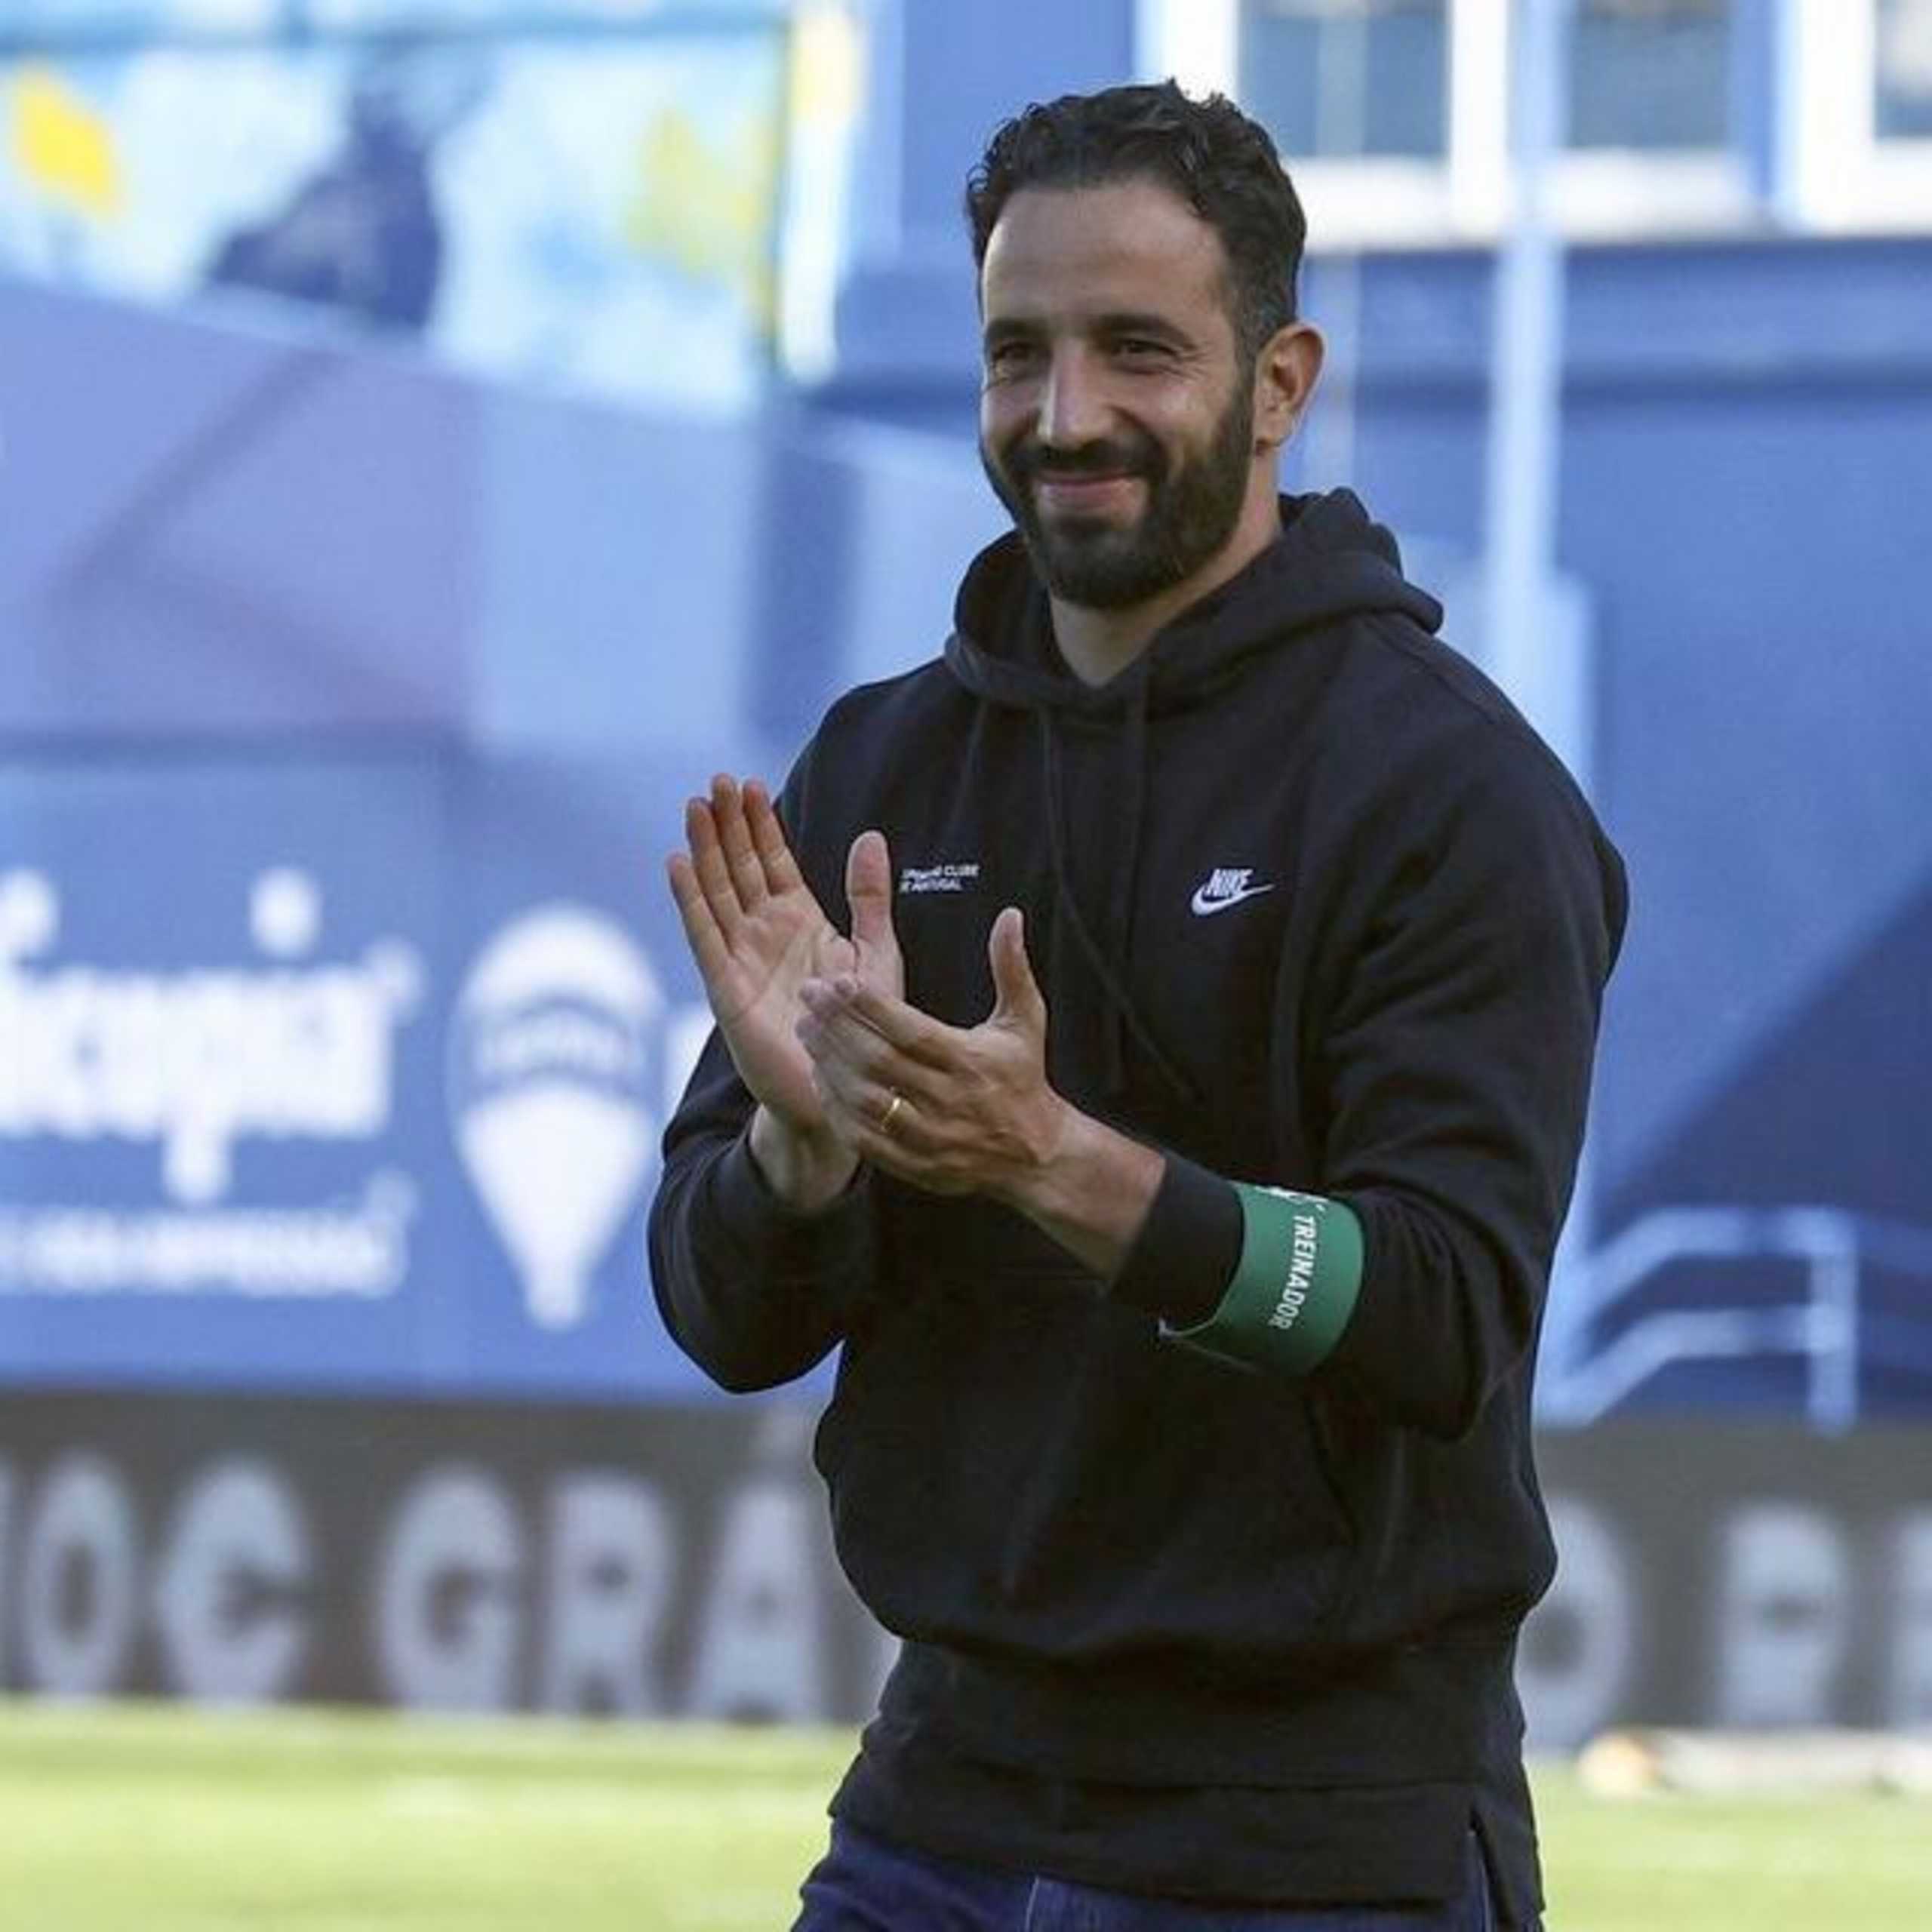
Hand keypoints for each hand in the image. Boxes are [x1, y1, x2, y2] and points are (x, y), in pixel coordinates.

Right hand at [667, 776, 902, 1179]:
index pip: (773, 861)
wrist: (839, 1092)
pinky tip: (678, 863)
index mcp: (799, 921)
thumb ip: (870, 898)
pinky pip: (704, 936)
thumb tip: (872, 837)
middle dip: (727, 824)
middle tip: (716, 780)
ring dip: (704, 849)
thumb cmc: (858, 1027)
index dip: (760, 824)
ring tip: (695, 806)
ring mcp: (741, 957)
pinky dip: (690, 899)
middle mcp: (764, 934)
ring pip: (717, 891)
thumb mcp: (876, 953)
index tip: (749, 783)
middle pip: (739, 867)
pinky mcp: (726, 988)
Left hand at [795, 906, 1068, 1202]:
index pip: (910, 1031)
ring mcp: (929, 1137)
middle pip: (879, 1063)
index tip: (839, 979)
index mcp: (970, 1062)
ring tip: (806, 1030)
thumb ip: (1011, 967)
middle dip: (838, 1027)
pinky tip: (820, 1079)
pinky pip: (864, 1140)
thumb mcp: (1025, 1020)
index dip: (871, 1005)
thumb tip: (1010, 916)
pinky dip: (837, 1110)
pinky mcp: (915, 1165)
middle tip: (808, 995)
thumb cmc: (1022, 1078)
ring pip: (865, 1101)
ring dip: (829, 1065)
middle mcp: (948, 1101)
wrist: (1036, 1156)